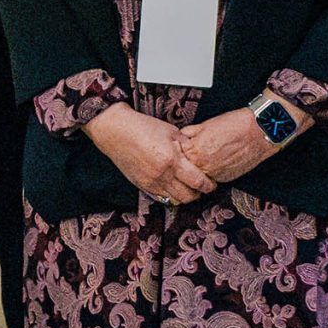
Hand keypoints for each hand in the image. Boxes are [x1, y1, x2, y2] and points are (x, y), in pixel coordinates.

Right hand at [83, 104, 216, 204]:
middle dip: (199, 193)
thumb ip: (187, 146)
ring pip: (175, 200)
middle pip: (188, 196)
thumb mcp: (171, 131)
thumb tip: (200, 156)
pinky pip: (161, 198)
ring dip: (185, 196)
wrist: (116, 131)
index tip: (212, 183)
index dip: (208, 185)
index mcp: (172, 159)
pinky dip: (171, 196)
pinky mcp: (142, 185)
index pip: (198, 181)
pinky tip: (173, 187)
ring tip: (188, 188)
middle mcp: (162, 174)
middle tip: (202, 187)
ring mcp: (151, 182)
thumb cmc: (143, 127)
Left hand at [177, 100, 301, 188]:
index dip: (178, 151)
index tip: (179, 148)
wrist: (259, 131)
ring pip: (199, 176)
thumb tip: (181, 136)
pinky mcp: (225, 179)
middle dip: (186, 162)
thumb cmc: (235, 124)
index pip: (177, 156)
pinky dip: (212, 171)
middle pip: (186, 169)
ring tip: (207, 157)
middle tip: (192, 154)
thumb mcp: (206, 124)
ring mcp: (214, 175)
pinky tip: (217, 161)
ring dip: (199, 168)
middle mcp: (203, 166)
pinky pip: (212, 178)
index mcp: (195, 150)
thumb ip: (191, 133)